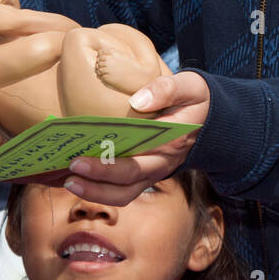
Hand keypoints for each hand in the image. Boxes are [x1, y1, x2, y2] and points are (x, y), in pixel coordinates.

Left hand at [63, 71, 209, 206]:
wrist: (210, 117)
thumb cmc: (194, 98)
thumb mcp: (189, 86)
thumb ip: (166, 89)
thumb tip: (137, 101)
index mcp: (170, 143)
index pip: (136, 162)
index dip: (106, 167)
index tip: (79, 160)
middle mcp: (161, 164)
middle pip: (127, 181)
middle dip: (96, 181)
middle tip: (70, 169)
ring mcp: (153, 172)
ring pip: (124, 193)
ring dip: (95, 192)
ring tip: (68, 182)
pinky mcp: (145, 174)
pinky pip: (122, 189)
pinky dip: (98, 188)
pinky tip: (76, 179)